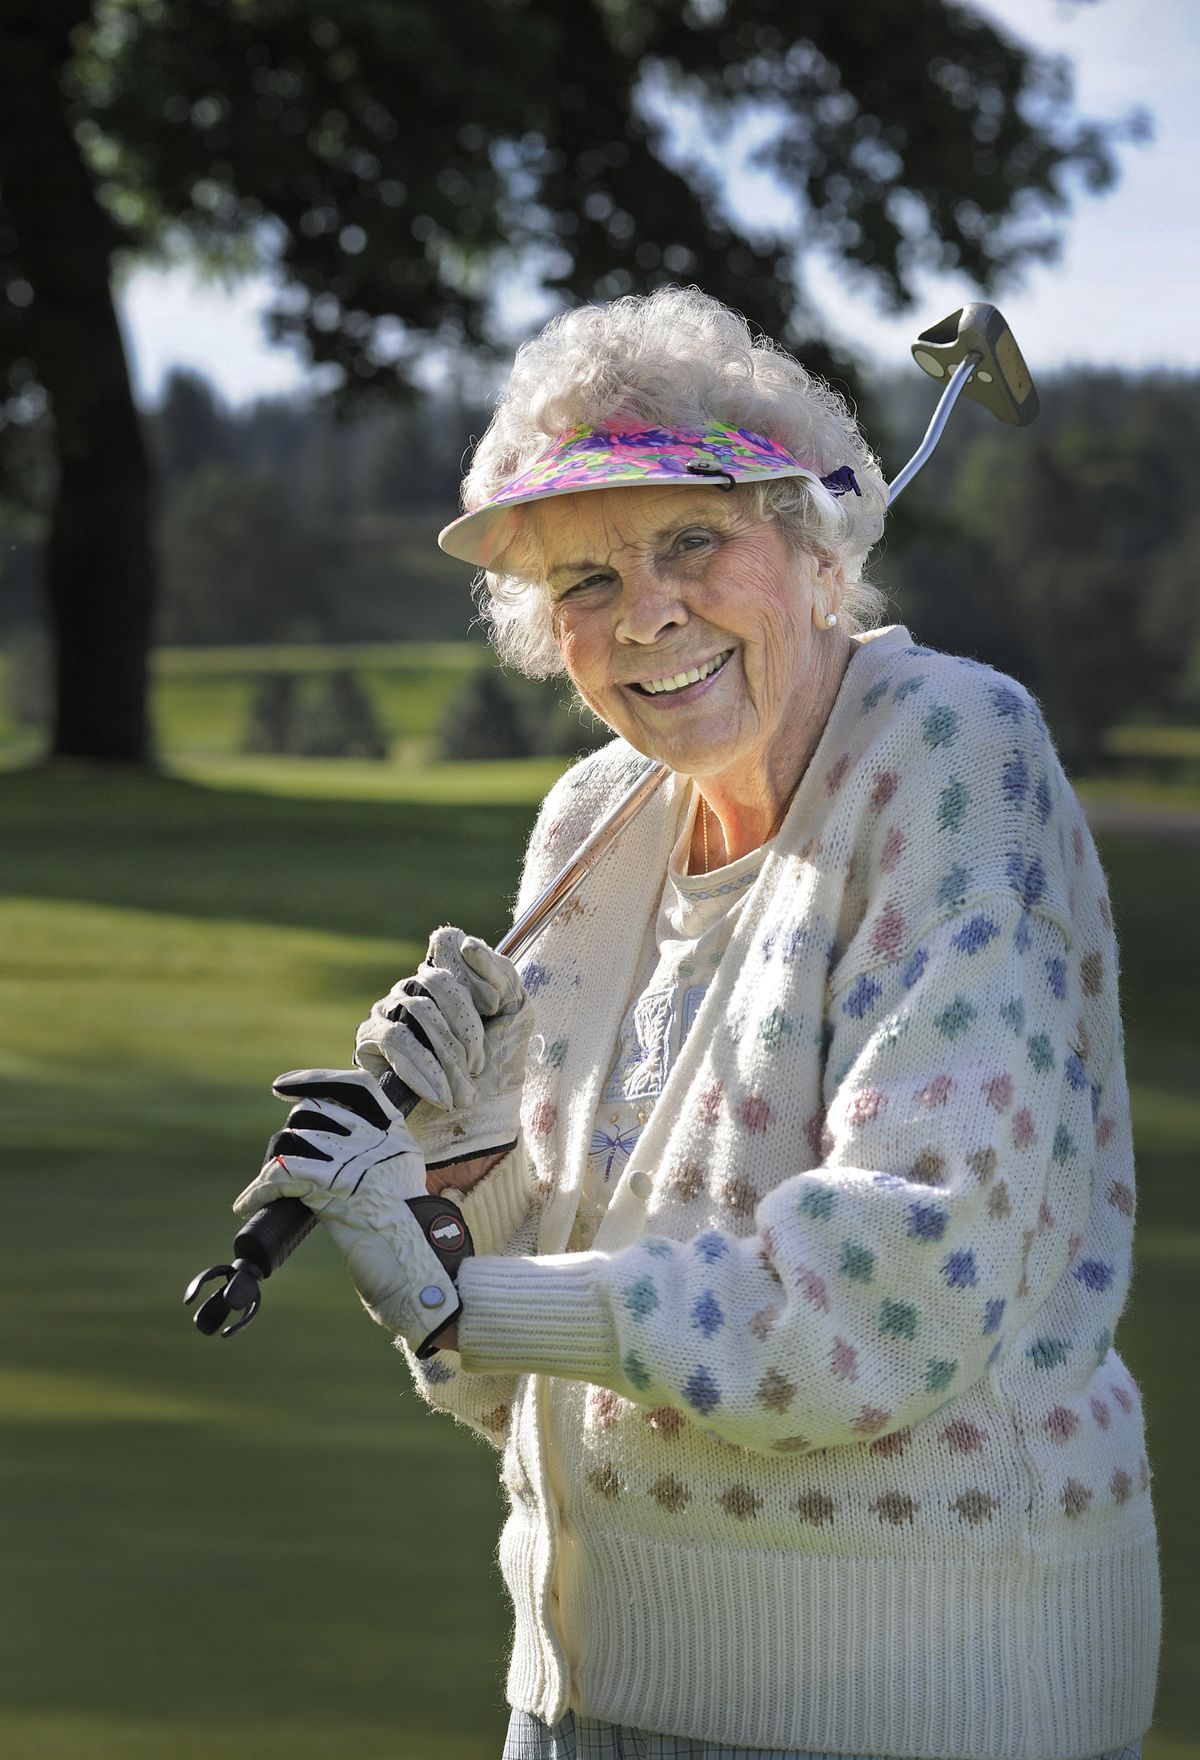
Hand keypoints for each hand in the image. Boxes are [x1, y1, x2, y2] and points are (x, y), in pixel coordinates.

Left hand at [233, 1068, 470, 1356]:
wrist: (416, 1267)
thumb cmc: (407, 1236)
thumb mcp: (401, 1181)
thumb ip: (379, 1158)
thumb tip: (333, 1151)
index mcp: (394, 1134)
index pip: (355, 1085)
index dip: (316, 1080)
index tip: (285, 1087)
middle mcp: (375, 1139)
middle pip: (313, 1112)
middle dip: (289, 1134)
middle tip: (279, 1162)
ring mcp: (355, 1160)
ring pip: (292, 1140)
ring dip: (270, 1165)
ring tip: (264, 1188)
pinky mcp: (333, 1186)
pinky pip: (281, 1174)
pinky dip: (258, 1190)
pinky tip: (247, 1203)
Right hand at [354, 927, 532, 1173]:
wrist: (474, 1137)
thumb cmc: (497, 1080)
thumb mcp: (515, 1022)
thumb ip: (502, 976)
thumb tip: (464, 943)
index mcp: (451, 981)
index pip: (447, 942)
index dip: (475, 968)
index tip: (496, 1008)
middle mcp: (415, 990)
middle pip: (436, 979)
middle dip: (466, 1028)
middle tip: (479, 1067)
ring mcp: (388, 1013)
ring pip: (418, 1011)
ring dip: (448, 1057)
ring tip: (463, 1093)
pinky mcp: (369, 1043)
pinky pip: (395, 1040)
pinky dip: (424, 1069)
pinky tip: (440, 1096)